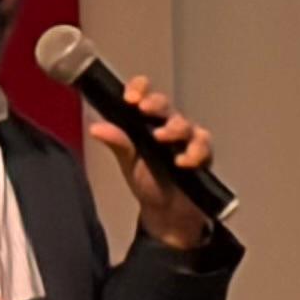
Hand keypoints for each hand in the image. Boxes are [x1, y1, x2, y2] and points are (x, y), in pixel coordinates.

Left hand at [88, 75, 218, 252]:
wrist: (166, 211)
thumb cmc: (146, 180)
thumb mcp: (128, 161)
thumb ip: (118, 142)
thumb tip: (96, 128)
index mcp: (145, 120)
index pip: (143, 93)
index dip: (139, 89)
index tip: (130, 98)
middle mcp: (167, 123)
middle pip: (164, 104)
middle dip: (155, 104)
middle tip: (144, 109)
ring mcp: (187, 137)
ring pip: (184, 124)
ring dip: (173, 129)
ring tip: (160, 138)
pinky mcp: (203, 153)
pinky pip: (202, 145)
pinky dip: (193, 152)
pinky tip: (183, 161)